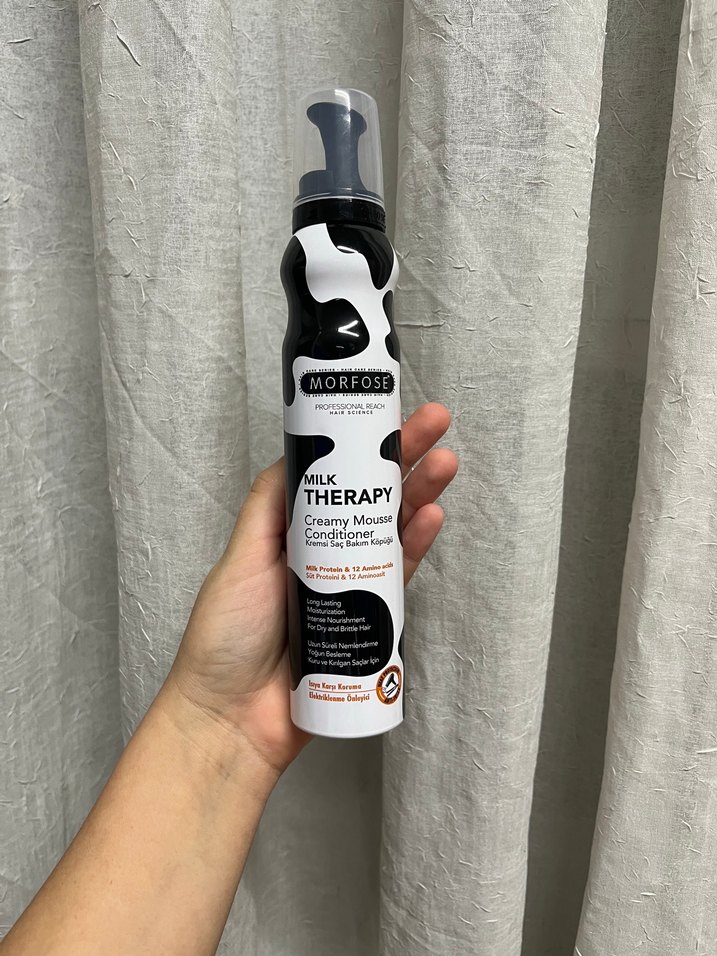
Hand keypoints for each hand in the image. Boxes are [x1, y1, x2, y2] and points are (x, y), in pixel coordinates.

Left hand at [166, 402, 457, 777]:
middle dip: (403, 459)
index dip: (361, 445)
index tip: (387, 413)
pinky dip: (414, 547)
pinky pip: (397, 579)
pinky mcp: (370, 624)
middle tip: (436, 423)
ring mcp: (350, 588)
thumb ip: (268, 509)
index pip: (333, 480)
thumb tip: (298, 453)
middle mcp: (324, 555)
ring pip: (391, 532)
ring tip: (446, 462)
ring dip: (419, 496)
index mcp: (290, 534)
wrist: (234, 719)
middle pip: (370, 499)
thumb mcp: (241, 559)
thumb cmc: (227, 636)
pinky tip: (432, 517)